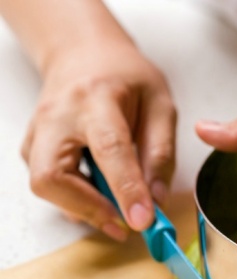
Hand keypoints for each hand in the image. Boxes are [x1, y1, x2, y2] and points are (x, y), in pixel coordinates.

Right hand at [22, 39, 176, 239]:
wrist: (82, 54)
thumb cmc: (124, 76)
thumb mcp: (160, 104)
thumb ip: (161, 153)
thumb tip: (157, 200)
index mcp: (95, 99)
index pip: (109, 149)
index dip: (126, 189)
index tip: (143, 220)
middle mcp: (56, 117)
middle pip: (53, 177)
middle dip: (88, 209)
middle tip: (125, 224)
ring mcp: (38, 134)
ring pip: (46, 186)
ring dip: (84, 207)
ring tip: (119, 206)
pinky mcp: (33, 149)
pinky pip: (49, 185)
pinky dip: (76, 199)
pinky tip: (100, 192)